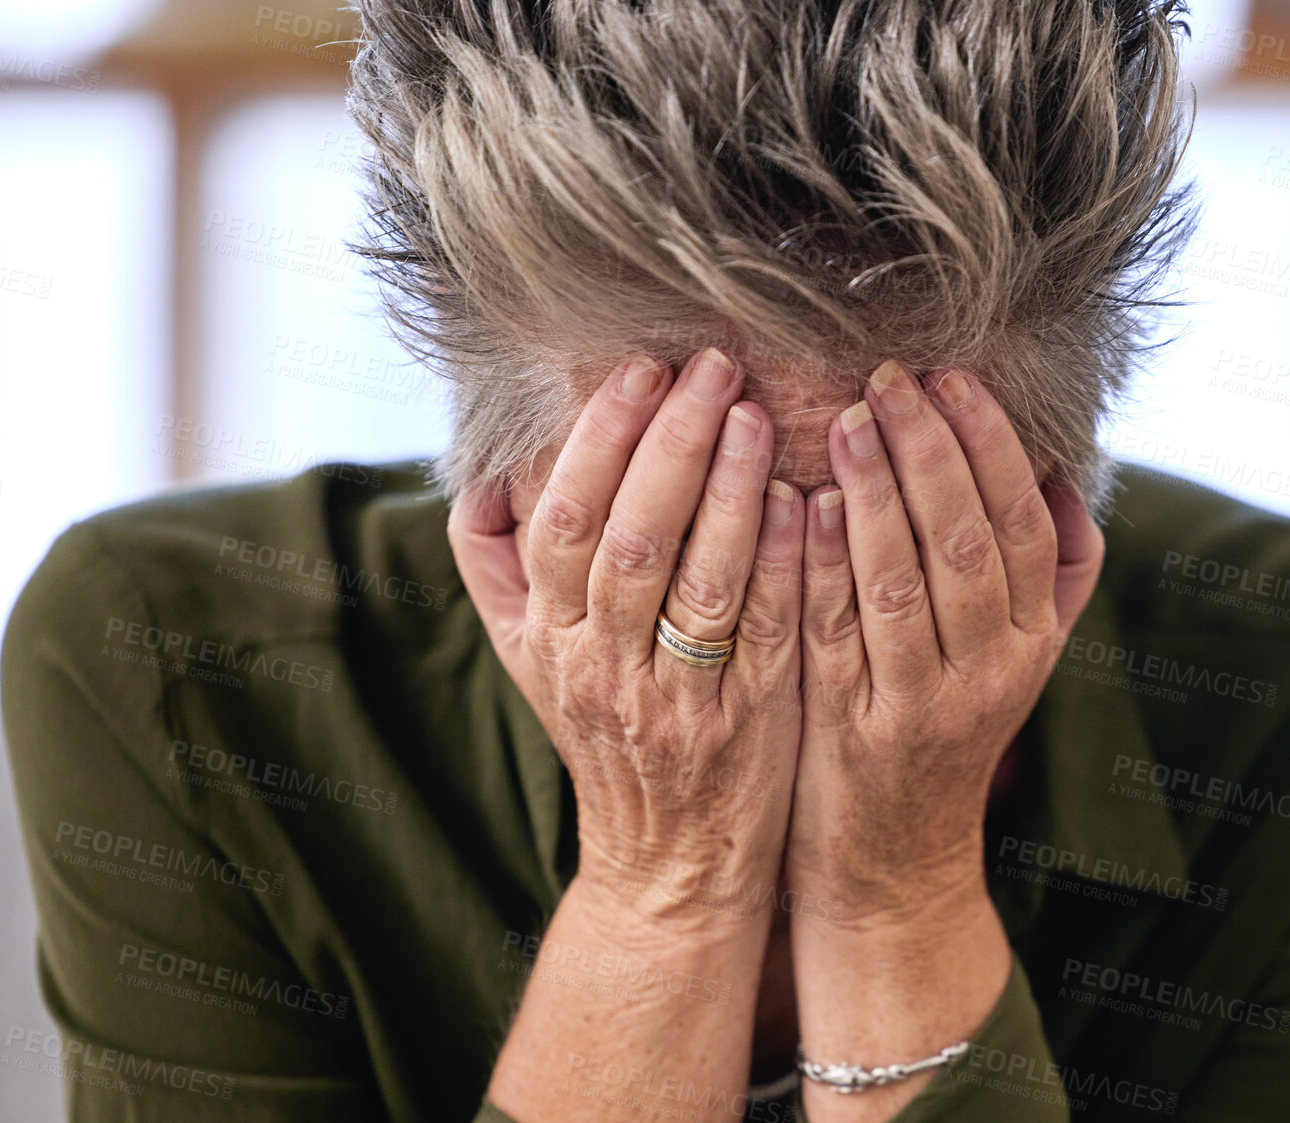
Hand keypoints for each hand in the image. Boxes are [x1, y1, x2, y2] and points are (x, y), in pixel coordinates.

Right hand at [448, 348, 806, 914]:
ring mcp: (678, 698)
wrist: (664, 864)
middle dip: (671, 443)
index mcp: (548, 637)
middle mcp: (603, 666)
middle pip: (629, 538)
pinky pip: (765, 633)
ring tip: (759, 414)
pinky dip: (782, 563)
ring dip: (730, 491)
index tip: (641, 368)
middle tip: (714, 366)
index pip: (563, 521)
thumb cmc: (604, 735)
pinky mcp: (750, 721)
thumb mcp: (528, 659)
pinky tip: (806, 501)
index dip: (599, 440)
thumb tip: (483, 470)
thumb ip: (498, 568)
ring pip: (699, 581)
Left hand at [787, 360, 1105, 917]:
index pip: (1021, 522)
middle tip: (888, 378)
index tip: (949, 375)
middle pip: (967, 542)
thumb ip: (1047, 576)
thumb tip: (1062, 472)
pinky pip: (836, 637)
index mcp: (1030, 640)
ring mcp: (920, 707)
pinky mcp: (852, 734)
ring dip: (875, 495)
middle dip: (930, 449)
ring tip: (844, 422)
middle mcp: (989, 672)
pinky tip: (801, 506)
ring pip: (903, 584)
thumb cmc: (946, 735)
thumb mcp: (1017, 659)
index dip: (989, 444)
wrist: (898, 864)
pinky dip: (821, 567)